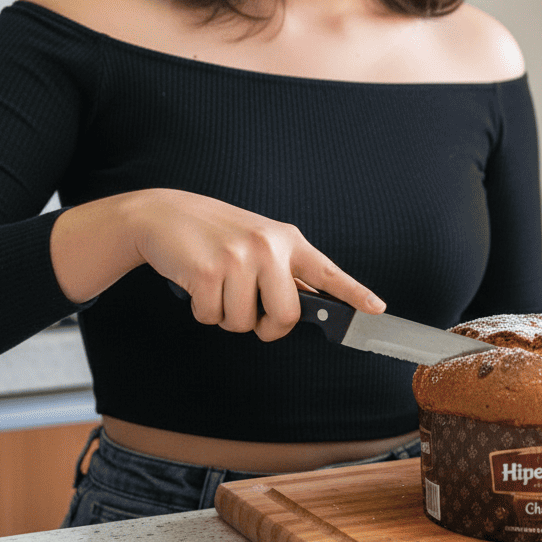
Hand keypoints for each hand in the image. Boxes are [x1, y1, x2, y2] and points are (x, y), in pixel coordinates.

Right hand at [51, 188, 384, 340]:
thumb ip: (284, 271)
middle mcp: (268, 247)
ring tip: (217, 284)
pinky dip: (201, 311)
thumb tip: (307, 309)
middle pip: (284, 317)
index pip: (327, 272)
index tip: (377, 309)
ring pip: (244, 324)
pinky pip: (212, 318)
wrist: (164, 214)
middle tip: (251, 310)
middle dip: (266, 327)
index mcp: (287, 240)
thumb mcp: (259, 241)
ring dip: (226, 315)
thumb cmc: (216, 233)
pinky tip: (197, 283)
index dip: (354, 294)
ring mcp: (238, 258)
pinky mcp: (206, 272)